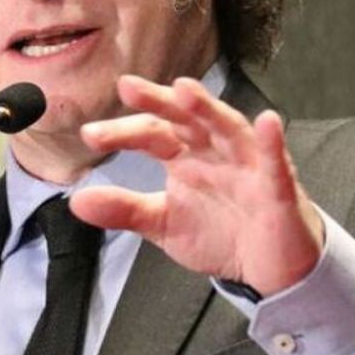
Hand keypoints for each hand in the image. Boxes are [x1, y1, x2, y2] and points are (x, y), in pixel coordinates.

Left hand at [69, 74, 323, 294]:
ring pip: (228, 129)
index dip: (122, 132)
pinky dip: (272, 143)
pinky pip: (275, 164)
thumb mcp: (163, 223)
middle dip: (159, 102)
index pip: (151, 134)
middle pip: (186, 119)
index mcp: (185, 156)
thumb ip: (124, 210)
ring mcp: (248, 165)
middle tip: (128, 87)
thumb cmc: (220, 232)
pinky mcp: (278, 188)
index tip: (90, 135)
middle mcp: (215, 151)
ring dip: (209, 109)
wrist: (267, 267)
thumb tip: (76, 201)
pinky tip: (267, 123)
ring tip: (185, 91)